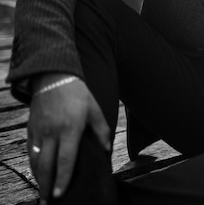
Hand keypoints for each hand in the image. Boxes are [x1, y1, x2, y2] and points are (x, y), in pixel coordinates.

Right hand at [28, 73, 109, 202]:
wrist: (54, 77)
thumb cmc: (78, 94)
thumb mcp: (95, 110)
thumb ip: (101, 131)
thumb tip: (106, 149)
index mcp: (71, 128)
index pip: (66, 160)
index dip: (62, 179)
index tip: (60, 194)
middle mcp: (53, 132)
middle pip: (47, 165)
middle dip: (47, 186)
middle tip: (48, 202)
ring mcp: (39, 131)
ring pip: (36, 160)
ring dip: (39, 178)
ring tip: (43, 192)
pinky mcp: (31, 128)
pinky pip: (31, 151)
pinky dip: (34, 165)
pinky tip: (38, 173)